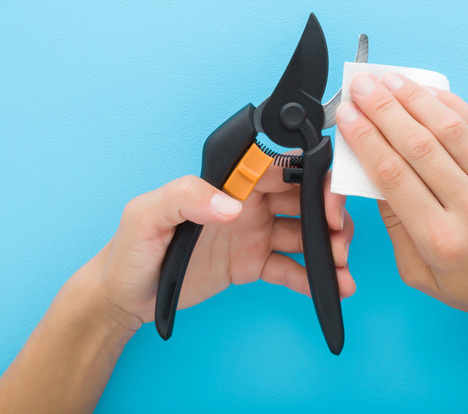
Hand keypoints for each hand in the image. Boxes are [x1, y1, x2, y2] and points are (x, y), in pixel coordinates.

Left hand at [87, 166, 354, 331]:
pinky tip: (332, 289)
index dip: (310, 180)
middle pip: (302, 200)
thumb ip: (185, 197)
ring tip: (342, 270)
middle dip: (329, 216)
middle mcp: (247, 206)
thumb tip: (231, 204)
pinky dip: (314, 278)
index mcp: (227, 185)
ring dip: (328, 249)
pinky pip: (291, 268)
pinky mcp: (252, 265)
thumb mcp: (146, 216)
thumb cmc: (129, 250)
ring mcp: (253, 235)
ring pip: (304, 235)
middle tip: (340, 239)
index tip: (327, 201)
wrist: (125, 297)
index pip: (279, 169)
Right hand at [336, 72, 467, 326]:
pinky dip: (453, 105)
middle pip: (418, 145)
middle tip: (363, 88)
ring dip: (416, 100)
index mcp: (440, 239)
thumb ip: (394, 224)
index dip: (366, 139)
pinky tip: (430, 93)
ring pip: (450, 129)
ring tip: (391, 80)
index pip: (393, 175)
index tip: (348, 117)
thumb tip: (374, 174)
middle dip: (384, 110)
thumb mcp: (418, 272)